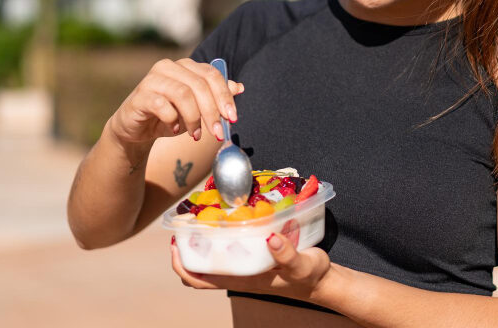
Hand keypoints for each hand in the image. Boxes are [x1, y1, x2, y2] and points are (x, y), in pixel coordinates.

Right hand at [106, 58, 243, 144]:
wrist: (137, 130)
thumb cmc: (169, 116)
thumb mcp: (197, 108)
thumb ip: (215, 96)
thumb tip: (239, 87)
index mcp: (186, 66)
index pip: (212, 75)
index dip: (225, 96)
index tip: (233, 118)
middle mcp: (169, 67)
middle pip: (200, 85)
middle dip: (212, 112)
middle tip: (217, 133)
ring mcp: (152, 79)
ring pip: (183, 94)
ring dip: (194, 118)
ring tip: (195, 135)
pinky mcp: (140, 95)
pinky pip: (162, 105)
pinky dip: (172, 120)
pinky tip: (173, 130)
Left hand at [170, 232, 333, 302]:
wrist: (322, 281)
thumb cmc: (310, 276)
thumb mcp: (302, 265)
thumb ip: (288, 254)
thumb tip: (271, 239)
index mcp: (242, 281)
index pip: (198, 280)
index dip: (180, 264)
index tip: (174, 242)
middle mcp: (238, 275)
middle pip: (198, 268)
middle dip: (185, 248)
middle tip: (185, 223)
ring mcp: (244, 267)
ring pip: (212, 258)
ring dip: (202, 241)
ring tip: (201, 216)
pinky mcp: (253, 257)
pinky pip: (228, 249)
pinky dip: (221, 236)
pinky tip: (228, 218)